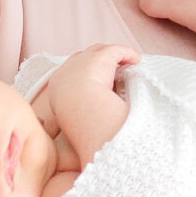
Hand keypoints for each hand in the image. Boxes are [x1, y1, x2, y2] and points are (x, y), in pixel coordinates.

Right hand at [35, 43, 138, 169]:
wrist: (80, 109)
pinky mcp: (99, 57)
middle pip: (83, 58)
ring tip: (128, 63)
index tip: (97, 83)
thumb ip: (78, 122)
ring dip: (113, 56)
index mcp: (58, 86)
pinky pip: (115, 51)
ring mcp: (82, 61)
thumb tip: (83, 146)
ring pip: (99, 51)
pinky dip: (126, 53)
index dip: (84, 75)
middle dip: (97, 61)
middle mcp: (67, 70)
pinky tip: (137, 60)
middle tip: (113, 70)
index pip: (70, 74)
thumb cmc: (77, 124)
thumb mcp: (74, 124)